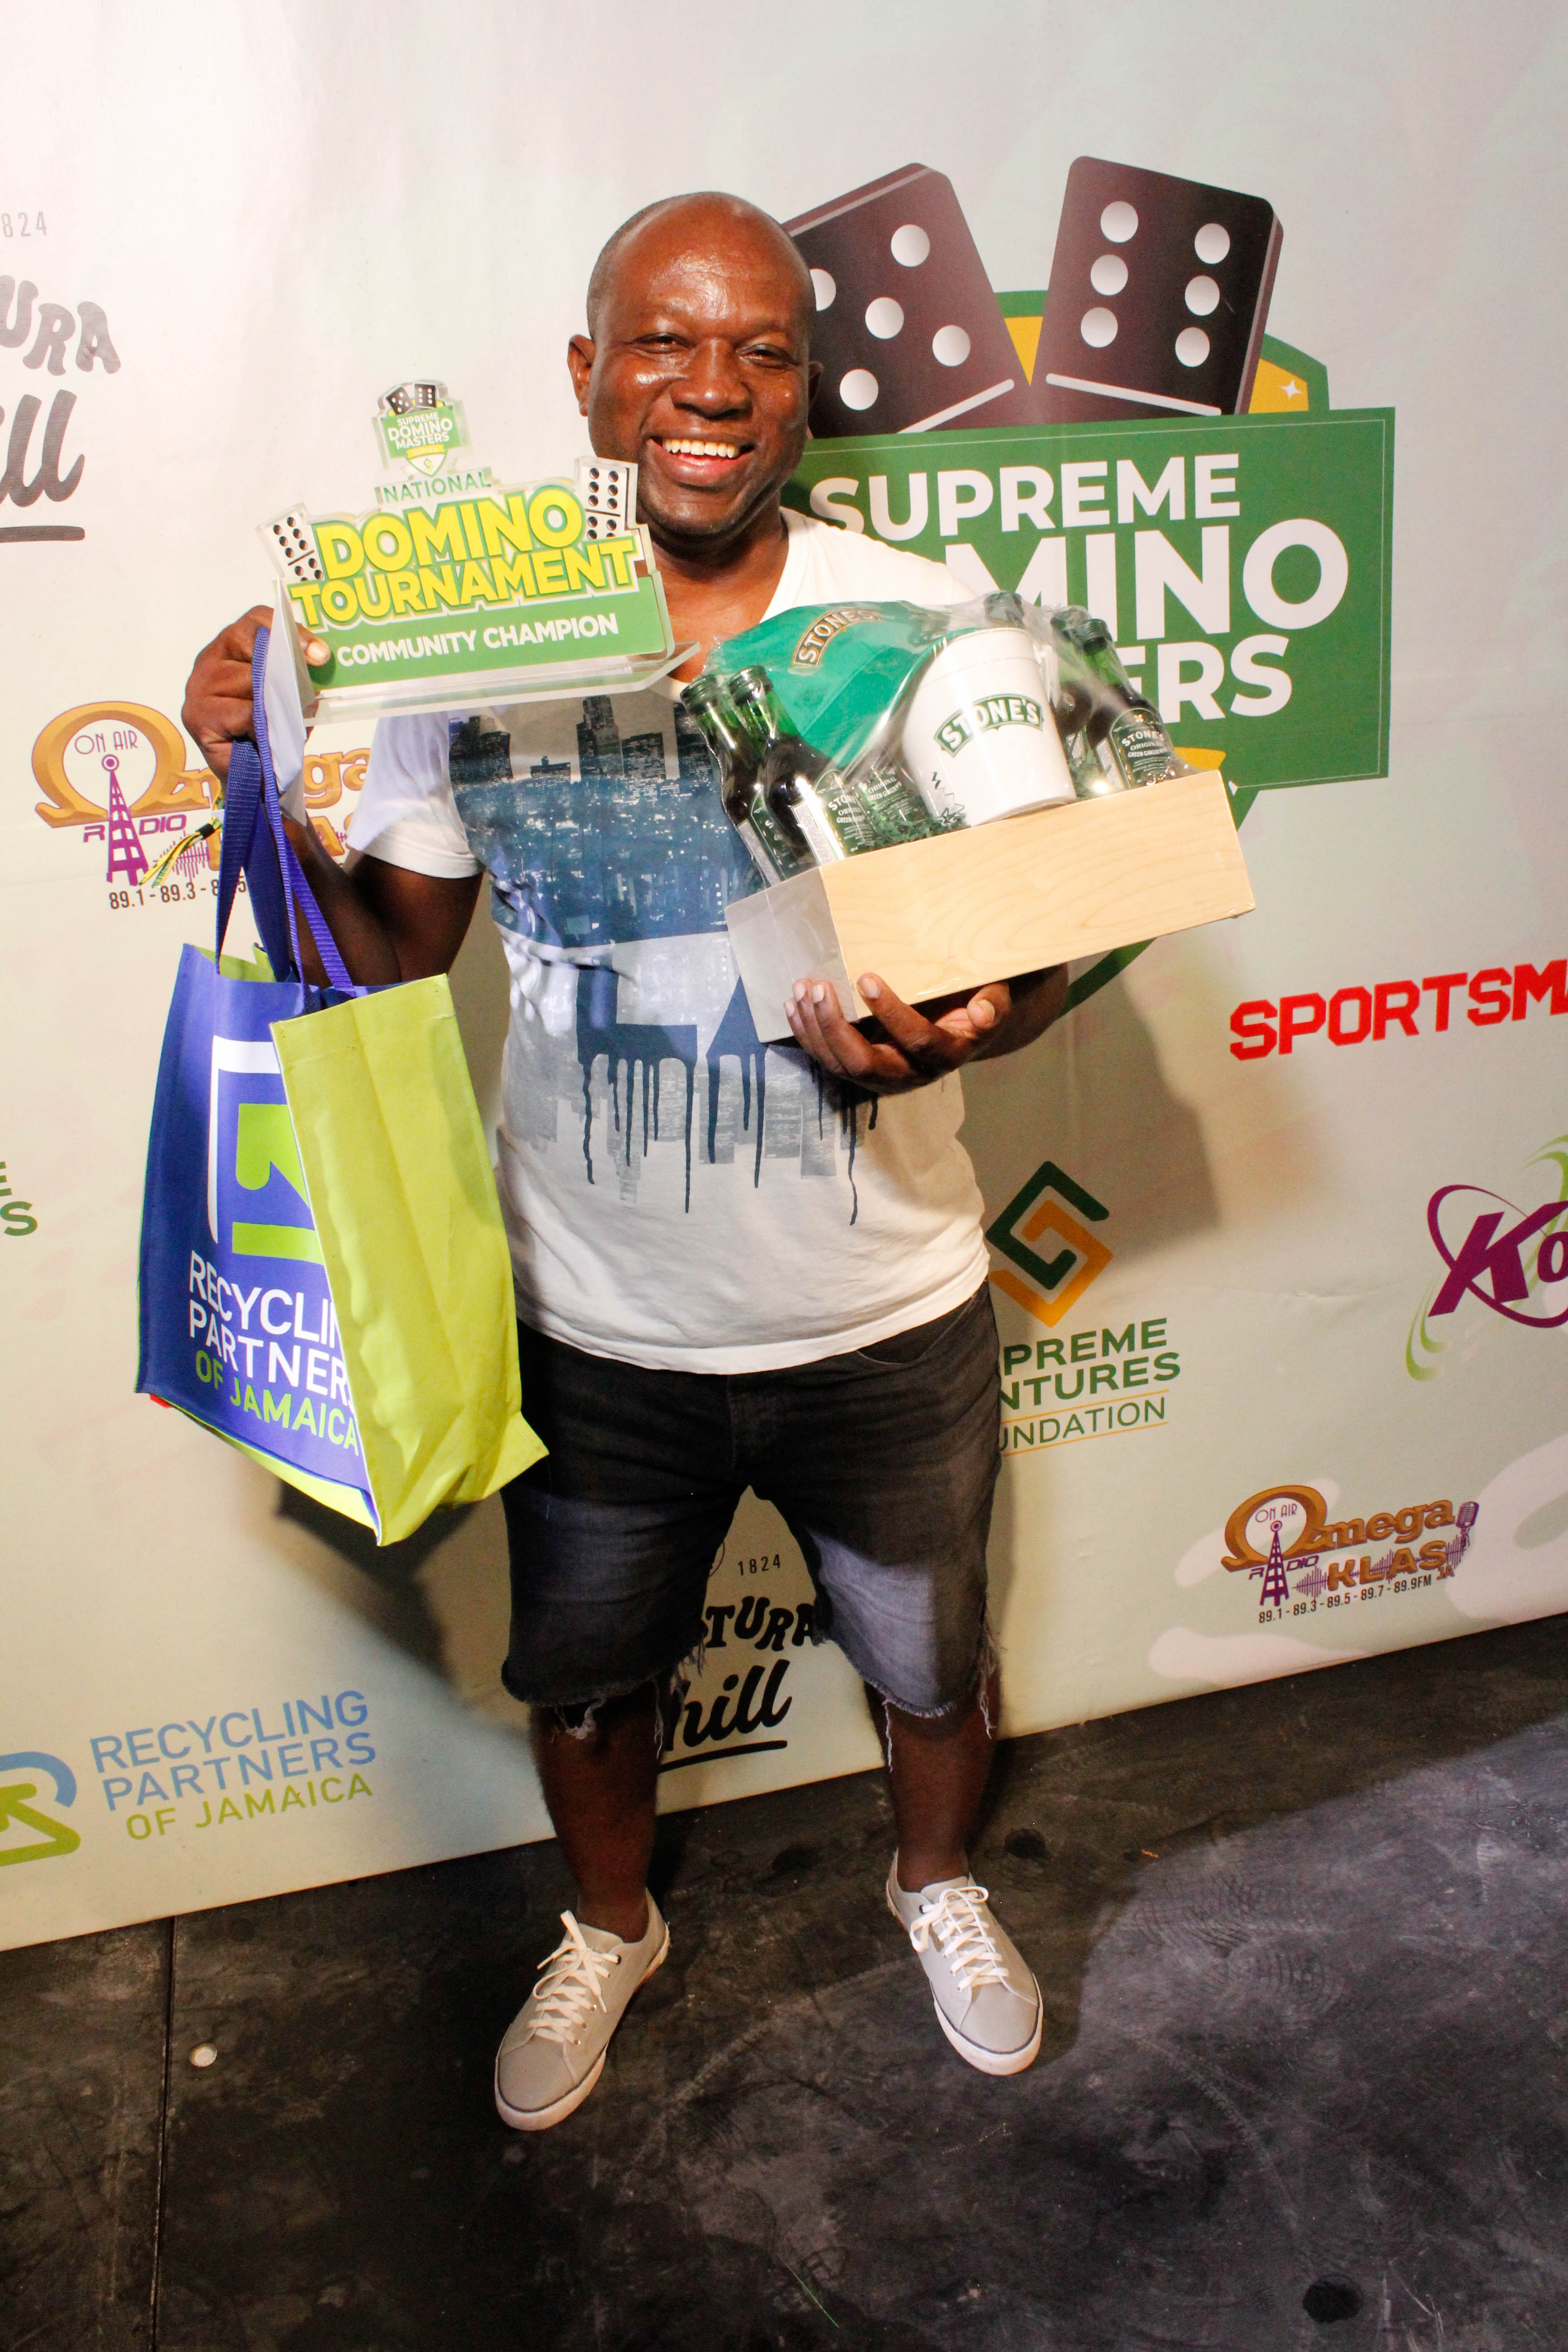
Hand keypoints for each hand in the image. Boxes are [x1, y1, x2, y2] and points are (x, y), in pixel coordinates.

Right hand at [181, 604, 328, 780]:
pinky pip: (242, 713)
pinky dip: (263, 725)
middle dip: (282, 663)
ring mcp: (198, 688)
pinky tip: (268, 736)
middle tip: (306, 687)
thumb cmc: (270, 731)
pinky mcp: (197, 717)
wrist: (253, 777)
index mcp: (230, 648)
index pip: (255, 620)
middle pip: (246, 641)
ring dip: (275, 699)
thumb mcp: (289, 697)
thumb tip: (319, 660)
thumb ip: (297, 676)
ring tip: (287, 718)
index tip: (320, 655)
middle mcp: (208, 661)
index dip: (290, 632)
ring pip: (247, 679)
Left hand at [784, 971, 1017, 1094]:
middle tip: (820, 986)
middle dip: (836, 1026)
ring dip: (815, 1029)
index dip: (891, 1012)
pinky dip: (806, 1034)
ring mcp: (882, 1076)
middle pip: (866, 1063)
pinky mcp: (861, 1069)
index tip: (865, 977)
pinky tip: (793, 1004)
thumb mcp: (994, 997)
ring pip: (839, 1065)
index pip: (917, 1040)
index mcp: (946, 1055)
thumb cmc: (976, 999)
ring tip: (801, 988)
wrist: (961, 1023)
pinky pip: (827, 1059)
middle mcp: (911, 1074)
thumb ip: (994, 1003)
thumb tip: (983, 1012)